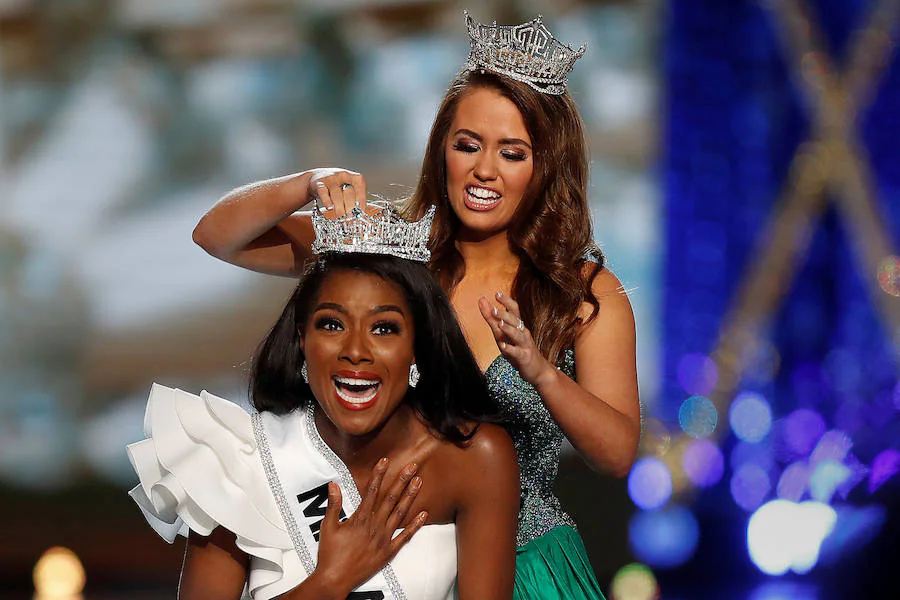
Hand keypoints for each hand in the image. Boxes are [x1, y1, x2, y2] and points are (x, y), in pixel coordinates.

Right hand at [307, 168, 367, 216]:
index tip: (359, 217)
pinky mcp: (319, 183)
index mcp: (356, 178)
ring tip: (341, 219)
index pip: (361, 193)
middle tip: (350, 222)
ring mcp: (331, 178)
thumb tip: (360, 217)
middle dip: (350, 210)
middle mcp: (344, 176)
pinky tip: (329, 208)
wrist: (319, 176)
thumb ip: (355, 200)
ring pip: (337, 195)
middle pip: (349, 195)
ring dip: (339, 209)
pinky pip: (323, 192)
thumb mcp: (349, 189)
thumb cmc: (338, 186)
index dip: (361, 206)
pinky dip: (327, 201)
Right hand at [312, 458, 426, 595]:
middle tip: (413, 466)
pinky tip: (424, 514)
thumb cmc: (330, 554)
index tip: (385, 461)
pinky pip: (405, 537)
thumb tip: (333, 484)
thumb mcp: (328, 527)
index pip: (372, 491)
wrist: (335, 579)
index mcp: (360, 518)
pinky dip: (415, 525)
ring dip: (410, 496)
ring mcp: (384, 539)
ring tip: (419, 482)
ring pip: (401, 513)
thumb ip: (333, 504)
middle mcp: (375, 526)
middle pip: (391, 498)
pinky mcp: (389, 552)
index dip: (379, 474)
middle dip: (402, 480)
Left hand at [479, 292, 557, 389]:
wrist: (538, 370)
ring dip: (509, 329)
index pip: (514, 309)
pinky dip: (510, 349)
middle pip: (515, 320)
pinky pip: (517, 352)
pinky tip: (503, 346)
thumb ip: (492, 318)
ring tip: (500, 324)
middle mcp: (523, 332)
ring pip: (518, 334)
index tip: (496, 293)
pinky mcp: (524, 357)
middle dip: (504, 314)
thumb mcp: (503, 334)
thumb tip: (481, 299)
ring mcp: (524, 345)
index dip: (506, 301)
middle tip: (493, 309)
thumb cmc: (519, 349)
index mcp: (518, 325)